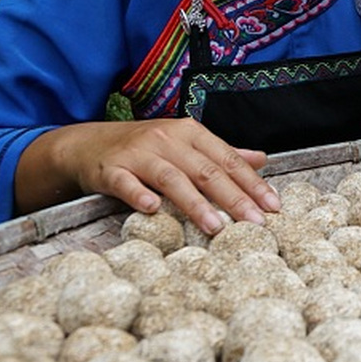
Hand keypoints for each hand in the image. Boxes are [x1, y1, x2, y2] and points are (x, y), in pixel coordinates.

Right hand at [15, 118, 278, 235]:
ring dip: (195, 203)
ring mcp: (138, 153)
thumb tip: (262, 159)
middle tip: (256, 224)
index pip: (227, 160)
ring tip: (216, 228)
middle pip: (206, 170)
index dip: (252, 183)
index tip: (274, 207)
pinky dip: (139, 195)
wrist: (86, 144)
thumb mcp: (184, 144)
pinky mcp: (111, 169)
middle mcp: (167, 139)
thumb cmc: (143, 148)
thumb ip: (222, 153)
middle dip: (234, 198)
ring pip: (171, 178)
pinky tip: (153, 209)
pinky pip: (126, 182)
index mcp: (189, 133)